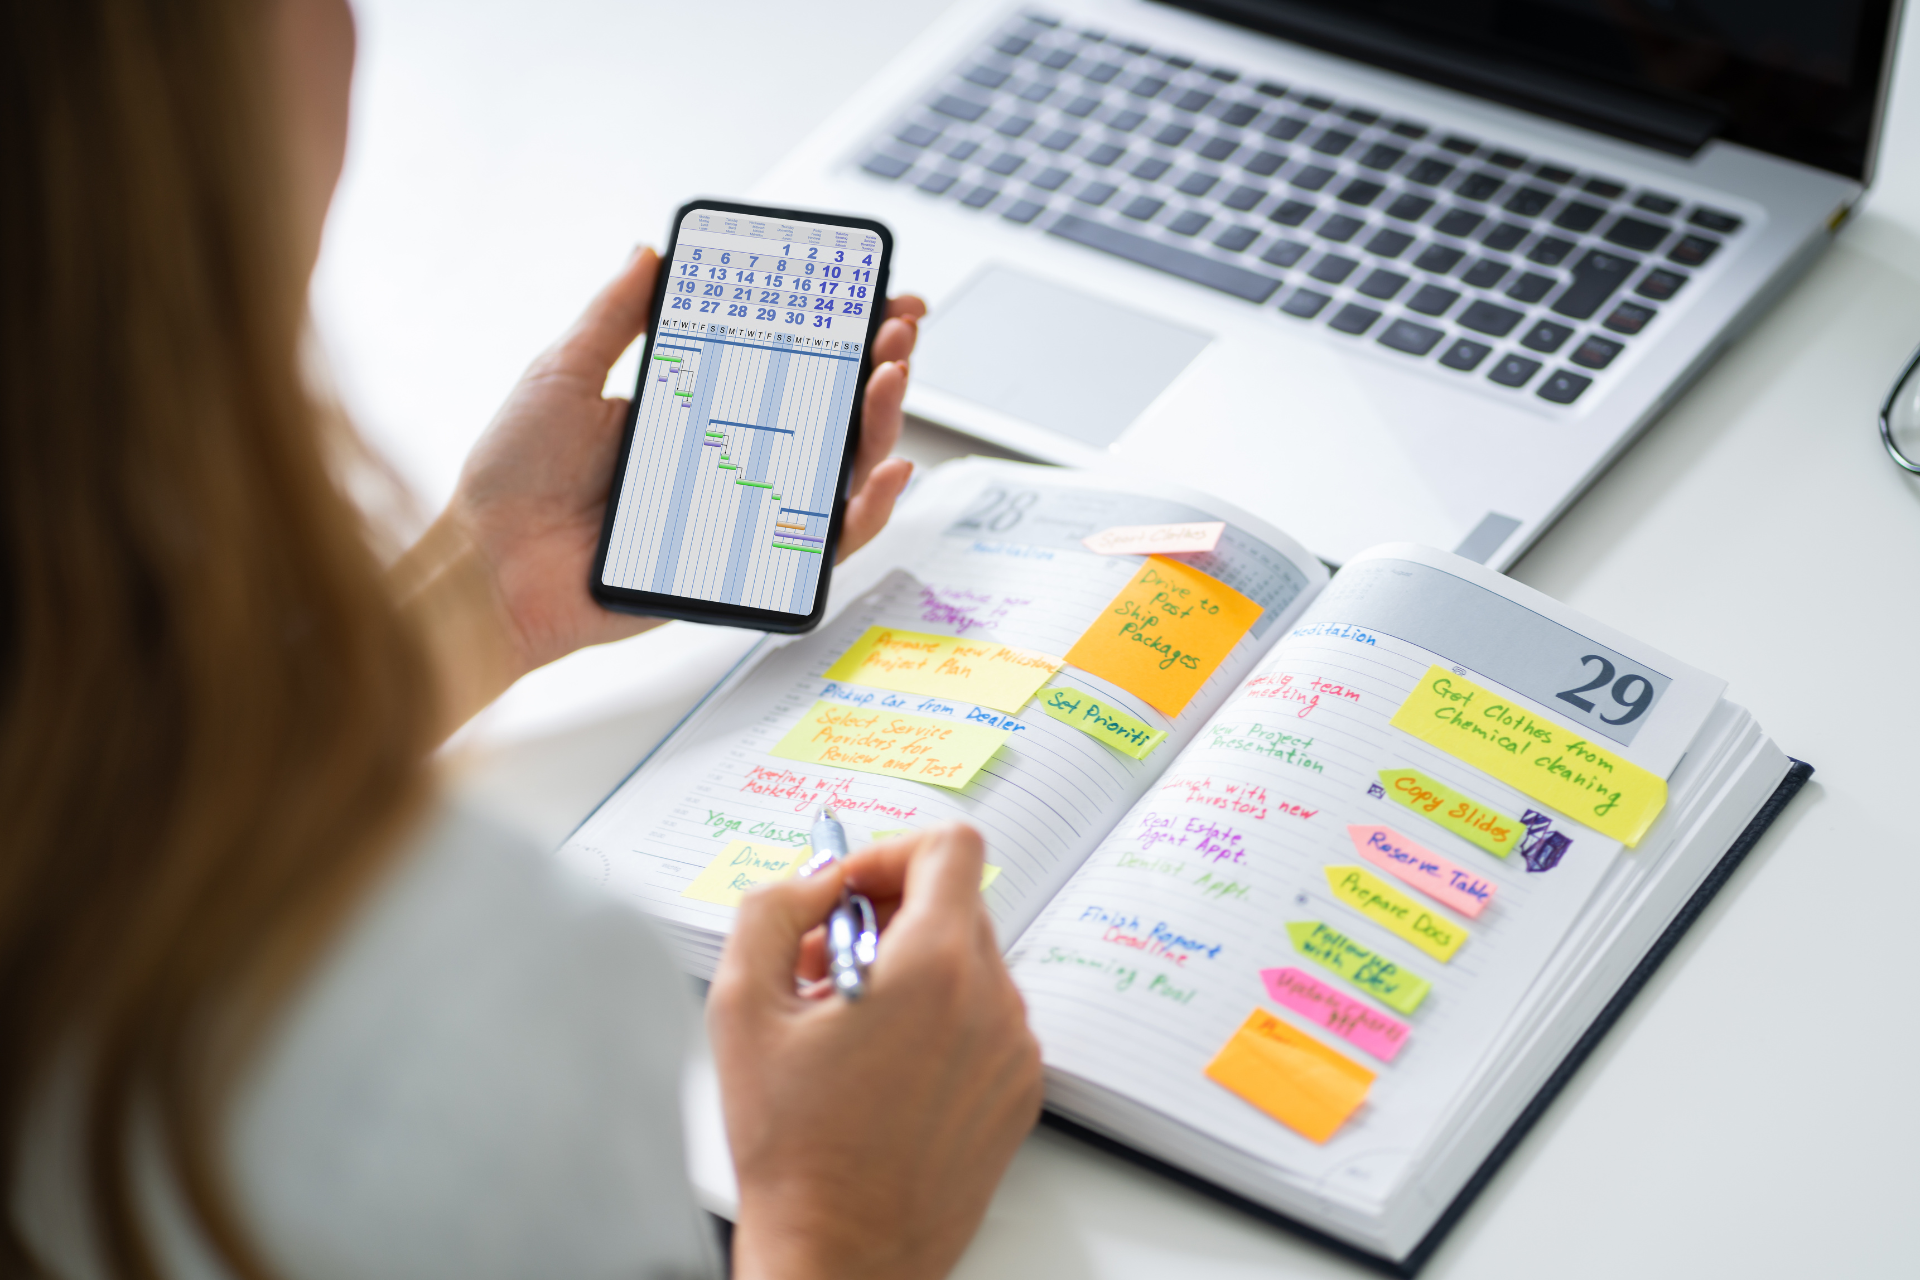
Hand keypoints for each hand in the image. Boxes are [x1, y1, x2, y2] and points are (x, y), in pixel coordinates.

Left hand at [442, 246, 925, 677]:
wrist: (489, 568)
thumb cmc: (511, 480)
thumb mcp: (562, 374)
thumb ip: (612, 315)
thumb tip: (648, 250)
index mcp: (691, 411)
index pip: (784, 365)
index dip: (838, 333)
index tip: (874, 296)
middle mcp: (727, 461)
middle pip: (827, 415)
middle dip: (878, 367)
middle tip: (898, 330)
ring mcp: (740, 514)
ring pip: (838, 474)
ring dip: (881, 424)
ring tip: (892, 379)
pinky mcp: (742, 570)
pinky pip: (820, 547)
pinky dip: (865, 513)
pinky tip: (886, 472)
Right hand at [708, 825, 1043, 1279]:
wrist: (841, 1255)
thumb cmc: (794, 1150)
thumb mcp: (743, 1007)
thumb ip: (773, 911)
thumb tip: (815, 881)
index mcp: (935, 968)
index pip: (951, 848)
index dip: (890, 854)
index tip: (849, 892)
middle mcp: (992, 1002)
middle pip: (957, 902)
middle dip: (888, 913)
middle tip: (826, 963)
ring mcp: (1014, 1050)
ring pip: (970, 961)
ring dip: (911, 967)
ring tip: (848, 1024)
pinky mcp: (1018, 1091)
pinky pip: (986, 1017)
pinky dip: (939, 1018)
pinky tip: (882, 1064)